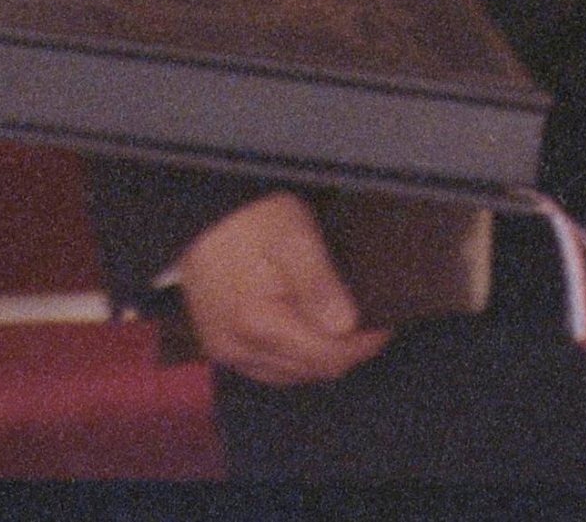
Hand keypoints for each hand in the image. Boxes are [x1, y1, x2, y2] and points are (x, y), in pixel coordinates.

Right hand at [172, 191, 388, 385]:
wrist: (202, 211)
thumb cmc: (251, 217)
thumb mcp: (296, 237)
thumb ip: (321, 285)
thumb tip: (346, 326)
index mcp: (258, 322)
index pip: (325, 357)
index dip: (361, 346)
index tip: (382, 326)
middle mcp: (237, 348)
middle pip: (309, 371)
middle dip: (344, 353)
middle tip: (369, 328)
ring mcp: (225, 351)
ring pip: (289, 374)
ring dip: (319, 358)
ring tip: (343, 331)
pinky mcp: (219, 346)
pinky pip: (267, 368)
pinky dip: (293, 358)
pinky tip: (307, 335)